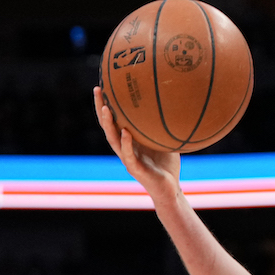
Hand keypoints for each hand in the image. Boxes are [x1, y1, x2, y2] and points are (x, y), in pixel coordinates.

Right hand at [92, 86, 181, 201]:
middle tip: (97, 89)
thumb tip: (176, 103)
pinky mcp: (135, 169)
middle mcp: (124, 148)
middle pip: (107, 125)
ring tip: (106, 108)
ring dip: (108, 124)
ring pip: (113, 139)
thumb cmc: (167, 165)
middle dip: (101, 107)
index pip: (114, 119)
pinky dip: (126, 144)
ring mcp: (128, 158)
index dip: (107, 103)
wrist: (170, 190)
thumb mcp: (166, 140)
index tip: (103, 84)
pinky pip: (129, 155)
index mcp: (129, 140)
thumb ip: (165, 126)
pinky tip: (125, 133)